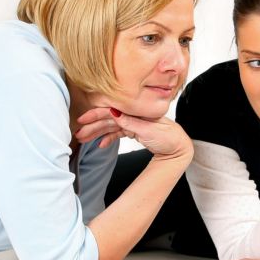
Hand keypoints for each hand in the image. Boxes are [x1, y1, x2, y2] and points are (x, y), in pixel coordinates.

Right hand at [76, 108, 191, 159]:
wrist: (180, 148)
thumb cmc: (170, 138)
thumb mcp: (150, 131)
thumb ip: (131, 123)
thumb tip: (113, 112)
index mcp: (137, 111)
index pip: (111, 110)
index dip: (95, 115)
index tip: (82, 121)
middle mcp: (134, 115)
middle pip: (108, 118)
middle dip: (92, 126)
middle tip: (78, 134)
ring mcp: (134, 122)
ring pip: (110, 126)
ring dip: (97, 132)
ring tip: (84, 139)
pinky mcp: (135, 130)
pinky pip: (118, 133)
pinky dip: (109, 138)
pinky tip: (101, 144)